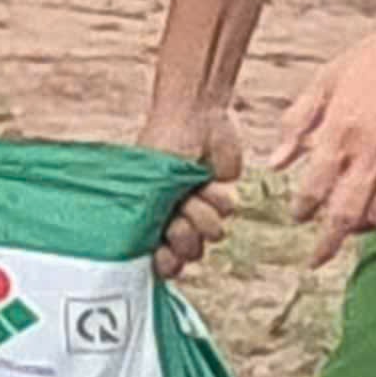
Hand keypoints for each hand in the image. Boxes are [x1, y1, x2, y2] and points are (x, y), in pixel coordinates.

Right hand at [137, 104, 243, 281]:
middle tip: (179, 215)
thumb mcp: (150, 183)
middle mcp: (172, 214)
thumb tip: (154, 255)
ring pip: (211, 235)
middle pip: (187, 251)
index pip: (156, 255)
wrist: (196, 114)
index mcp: (148, 214)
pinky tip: (209, 182)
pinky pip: (227, 213)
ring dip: (204, 215)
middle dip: (186, 236)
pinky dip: (219, 198)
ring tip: (193, 194)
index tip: (164, 256)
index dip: (165, 262)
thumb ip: (151, 220)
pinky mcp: (220, 195)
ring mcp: (198, 206)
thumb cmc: (164, 144)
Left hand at [275, 19, 375, 266]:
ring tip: (353, 225)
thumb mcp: (327, 79)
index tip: (297, 218)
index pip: (313, 188)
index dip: (301, 210)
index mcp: (340, 129)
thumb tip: (276, 162)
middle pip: (345, 214)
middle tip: (317, 258)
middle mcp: (372, 150)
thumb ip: (297, 122)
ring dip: (363, 225)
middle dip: (327, 243)